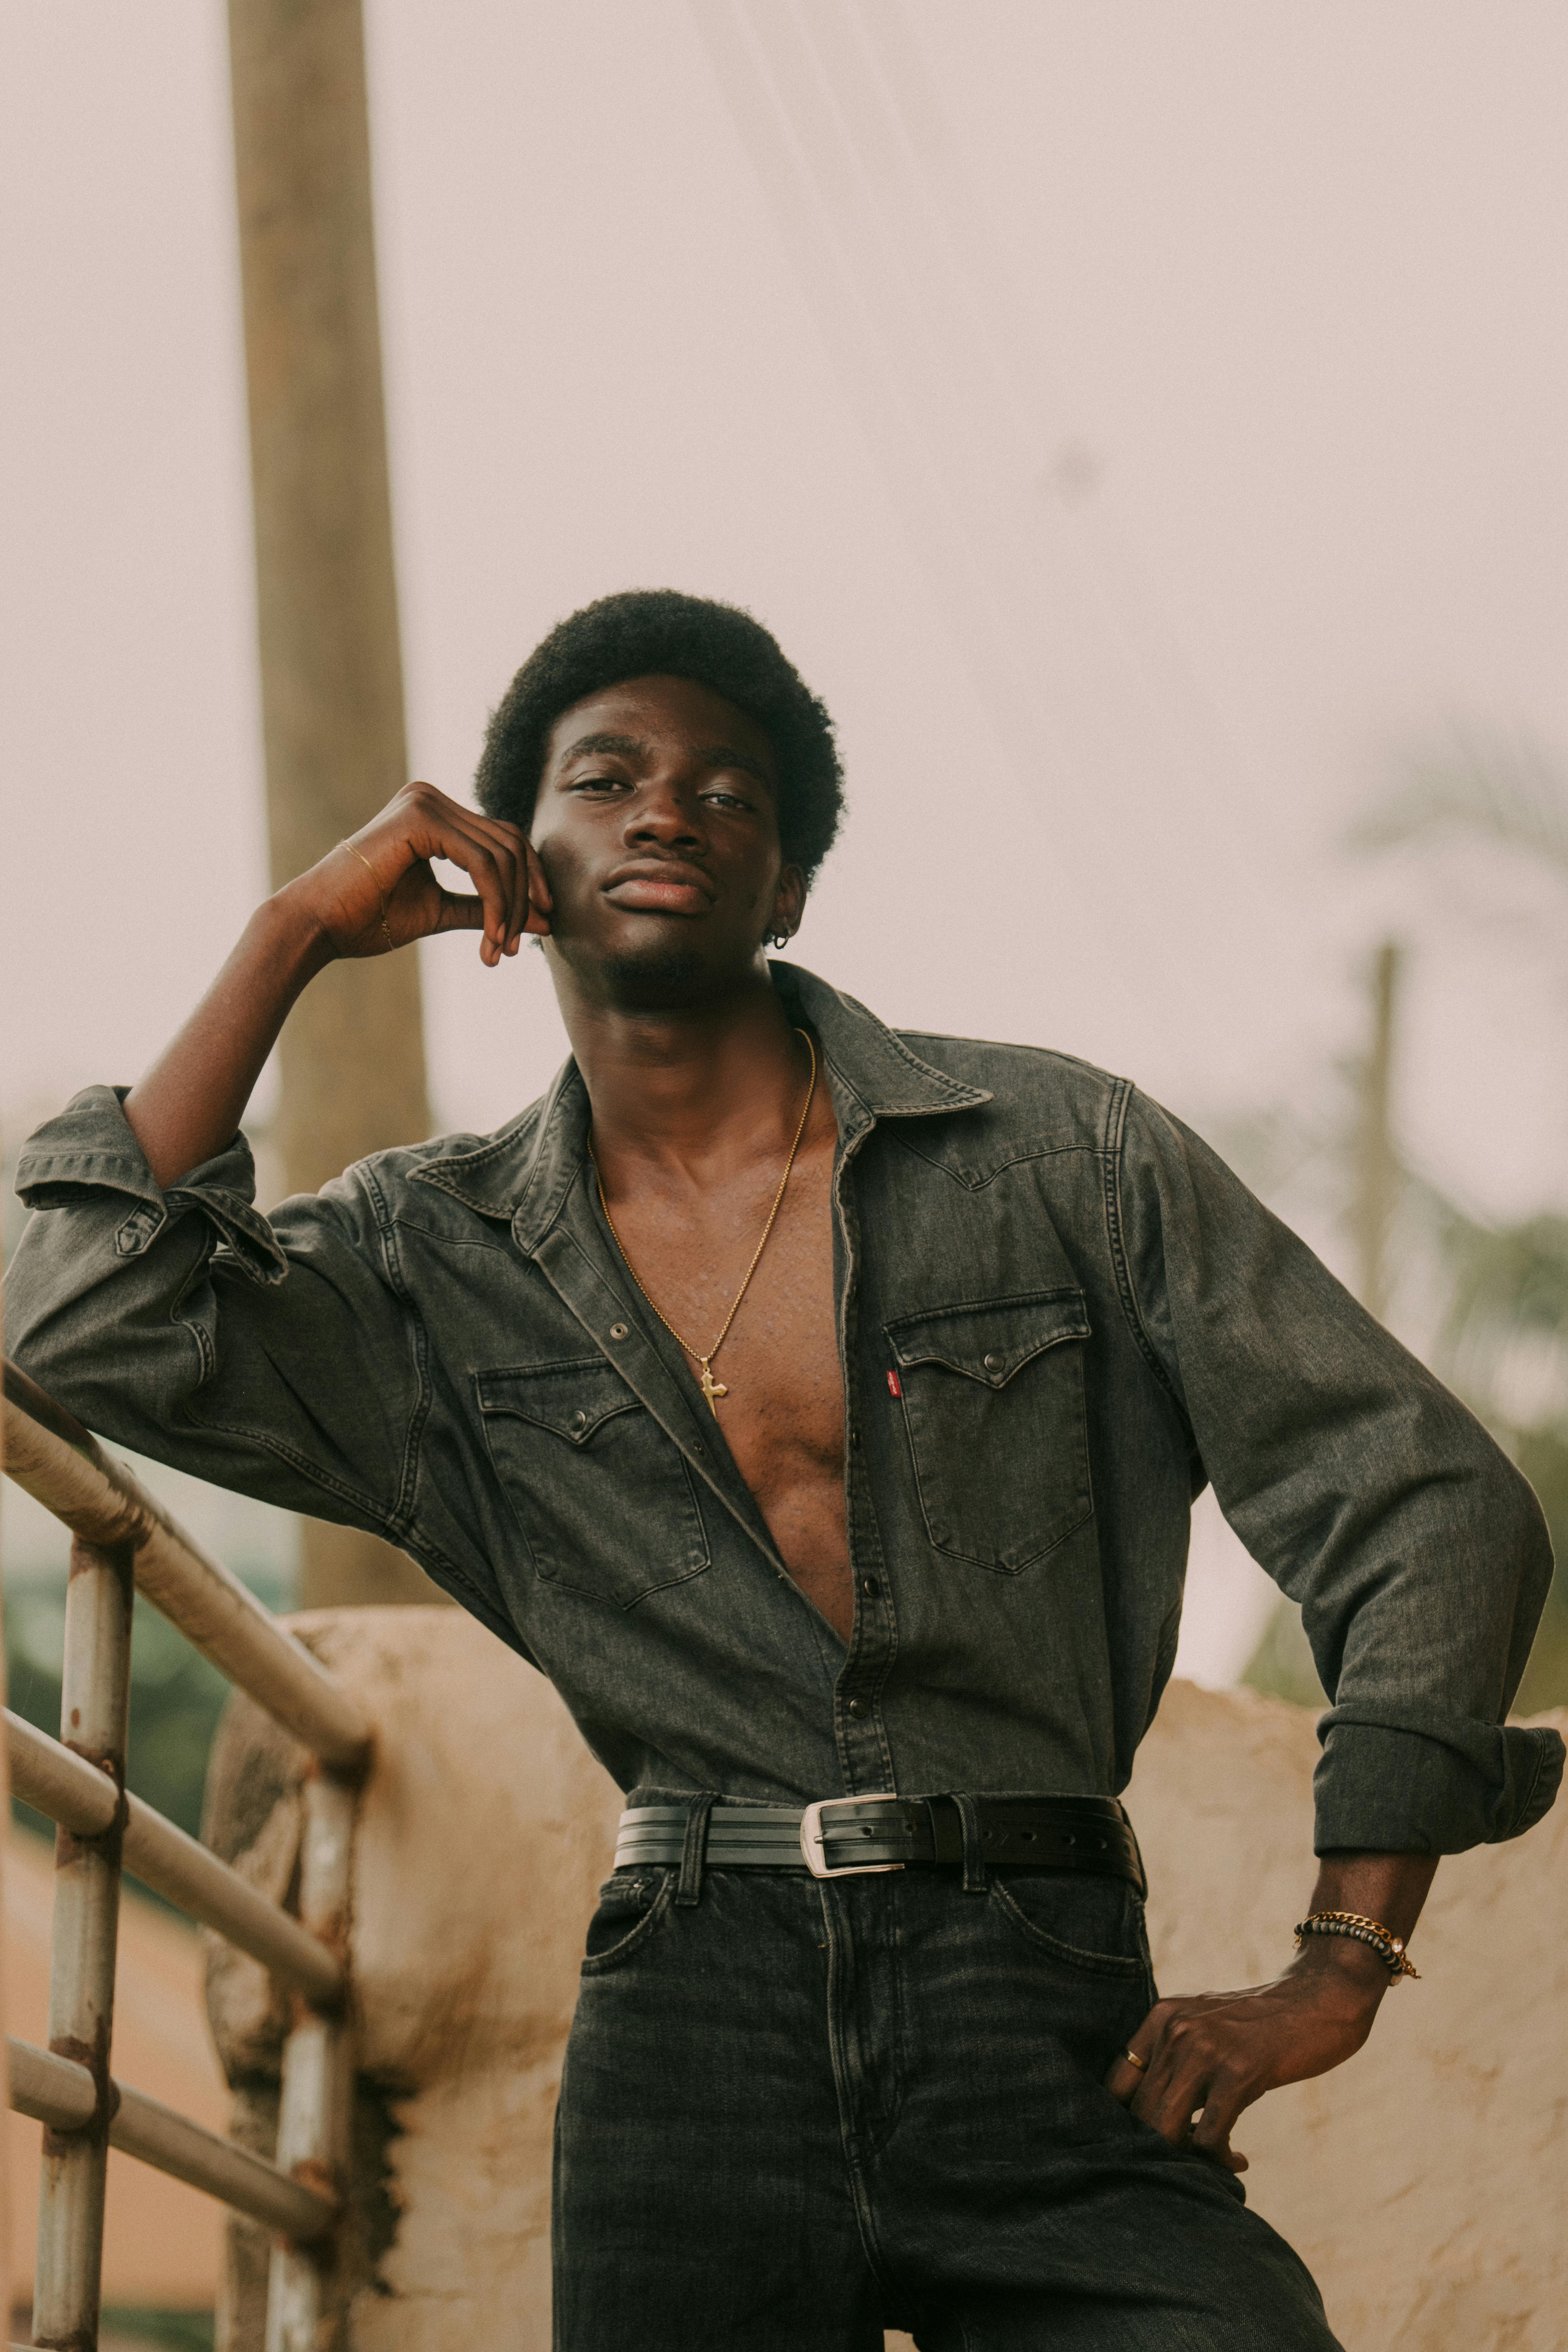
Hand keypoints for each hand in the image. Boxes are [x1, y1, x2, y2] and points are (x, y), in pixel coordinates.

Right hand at [286, 783, 551, 967]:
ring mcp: (424, 802)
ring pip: (501, 855)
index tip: (537, 927)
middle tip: (519, 946)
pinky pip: (481, 862)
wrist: (318, 924)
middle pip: (510, 843)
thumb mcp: (442, 910)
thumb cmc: (369, 918)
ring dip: (510, 908)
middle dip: (524, 898)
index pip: (504, 840)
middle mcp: (430, 798)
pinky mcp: (419, 818)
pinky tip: (491, 936)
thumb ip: (489, 908)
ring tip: (500, 949)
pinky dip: (496, 902)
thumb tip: (546, 921)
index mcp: (434, 813)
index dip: (530, 883)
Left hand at [1105, 1935, 1388, 2172]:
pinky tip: (1239, 2160)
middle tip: (1192, 2157)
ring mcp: (1205, 2050)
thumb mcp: (1206, 2026)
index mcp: (1161, 2016)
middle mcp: (1175, 2029)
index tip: (1154, 2141)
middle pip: (1140, 2112)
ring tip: (1213, 2160)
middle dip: (1160, 2147)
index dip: (1128, 2122)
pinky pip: (1209, 2138)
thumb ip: (1174, 2057)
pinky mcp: (1239, 2073)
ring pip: (1166, 2129)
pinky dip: (1220, 2161)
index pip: (1117, 2082)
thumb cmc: (1261, 2025)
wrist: (1319, 2000)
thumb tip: (1147, 2119)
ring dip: (1187, 2158)